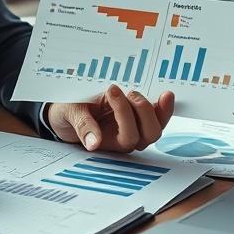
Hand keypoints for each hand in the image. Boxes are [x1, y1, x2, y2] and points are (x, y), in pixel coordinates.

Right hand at [45, 86, 173, 152]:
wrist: (68, 108)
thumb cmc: (70, 112)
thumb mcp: (71, 115)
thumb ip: (83, 126)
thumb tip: (93, 143)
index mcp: (109, 141)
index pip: (128, 136)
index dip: (125, 115)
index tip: (110, 91)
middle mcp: (125, 138)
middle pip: (148, 135)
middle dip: (142, 111)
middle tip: (128, 92)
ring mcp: (135, 129)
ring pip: (155, 128)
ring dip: (150, 108)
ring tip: (133, 92)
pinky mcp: (140, 118)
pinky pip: (158, 118)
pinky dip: (163, 107)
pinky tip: (165, 95)